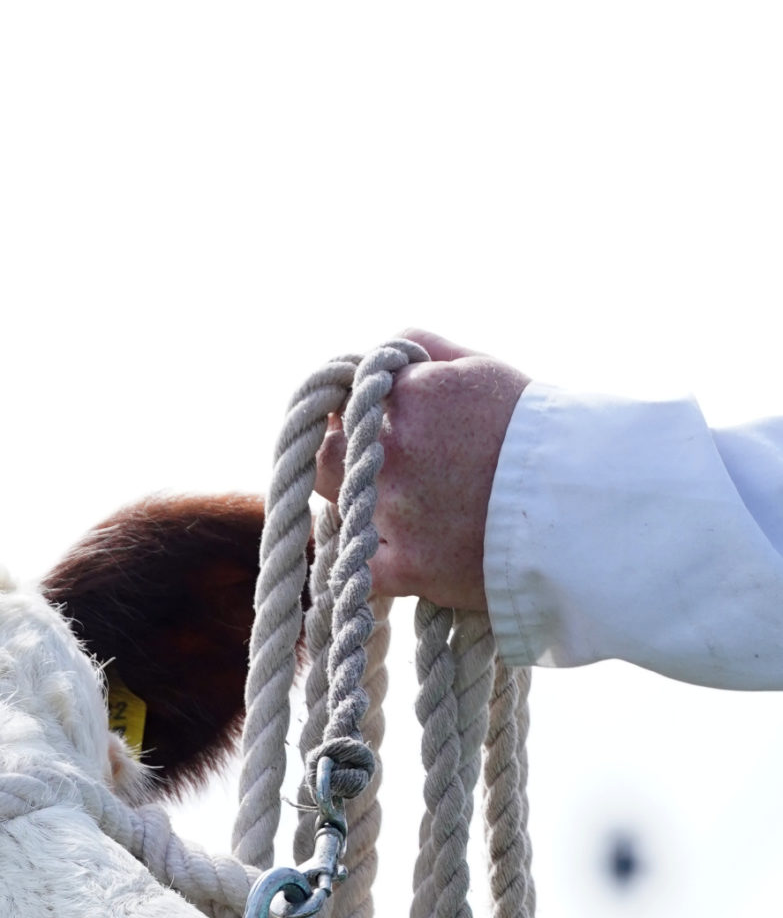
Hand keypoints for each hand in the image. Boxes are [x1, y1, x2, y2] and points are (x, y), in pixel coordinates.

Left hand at [314, 331, 529, 613]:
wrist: (587, 506)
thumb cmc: (539, 433)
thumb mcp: (484, 368)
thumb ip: (424, 351)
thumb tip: (379, 354)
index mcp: (415, 393)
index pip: (353, 391)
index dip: (356, 408)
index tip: (368, 420)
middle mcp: (395, 449)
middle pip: (331, 448)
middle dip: (343, 453)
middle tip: (372, 464)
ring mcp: (396, 511)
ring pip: (339, 503)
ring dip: (353, 501)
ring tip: (391, 505)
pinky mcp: (407, 566)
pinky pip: (358, 565)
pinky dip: (367, 558)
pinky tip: (388, 548)